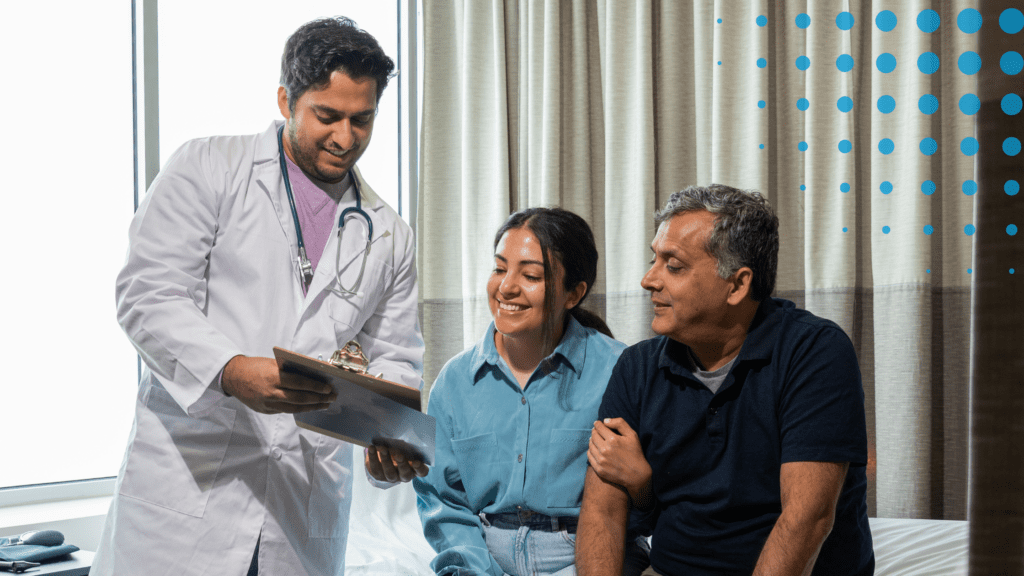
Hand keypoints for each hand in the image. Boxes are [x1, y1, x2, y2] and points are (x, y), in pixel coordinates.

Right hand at [221, 355, 336, 413]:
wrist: (233, 377)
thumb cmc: (255, 366)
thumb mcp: (273, 364)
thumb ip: (290, 370)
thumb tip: (312, 375)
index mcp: (273, 377)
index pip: (300, 383)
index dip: (316, 387)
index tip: (328, 388)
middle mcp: (271, 392)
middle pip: (300, 398)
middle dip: (318, 399)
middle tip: (331, 397)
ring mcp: (268, 404)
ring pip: (294, 408)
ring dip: (312, 407)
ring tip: (324, 404)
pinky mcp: (266, 410)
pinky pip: (285, 411)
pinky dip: (299, 409)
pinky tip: (308, 407)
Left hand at [365, 444, 428, 482]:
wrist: (385, 456)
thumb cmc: (401, 448)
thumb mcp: (406, 446)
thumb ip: (408, 443)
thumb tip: (403, 432)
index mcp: (415, 468)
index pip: (421, 471)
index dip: (420, 468)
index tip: (416, 462)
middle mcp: (404, 475)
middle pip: (405, 473)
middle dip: (402, 464)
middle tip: (399, 455)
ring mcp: (391, 477)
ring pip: (389, 472)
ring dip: (386, 460)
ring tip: (383, 448)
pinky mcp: (379, 475)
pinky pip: (375, 468)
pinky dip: (373, 458)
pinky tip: (371, 448)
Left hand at [588, 418, 651, 500]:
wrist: (636, 475)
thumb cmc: (635, 453)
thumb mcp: (632, 435)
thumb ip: (619, 423)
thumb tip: (605, 421)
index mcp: (613, 440)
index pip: (599, 427)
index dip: (597, 424)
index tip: (597, 423)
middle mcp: (605, 450)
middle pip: (593, 435)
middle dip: (594, 431)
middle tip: (597, 431)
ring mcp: (601, 460)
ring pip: (590, 445)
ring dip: (592, 440)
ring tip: (596, 440)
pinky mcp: (599, 469)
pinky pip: (589, 456)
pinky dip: (591, 451)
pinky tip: (596, 450)